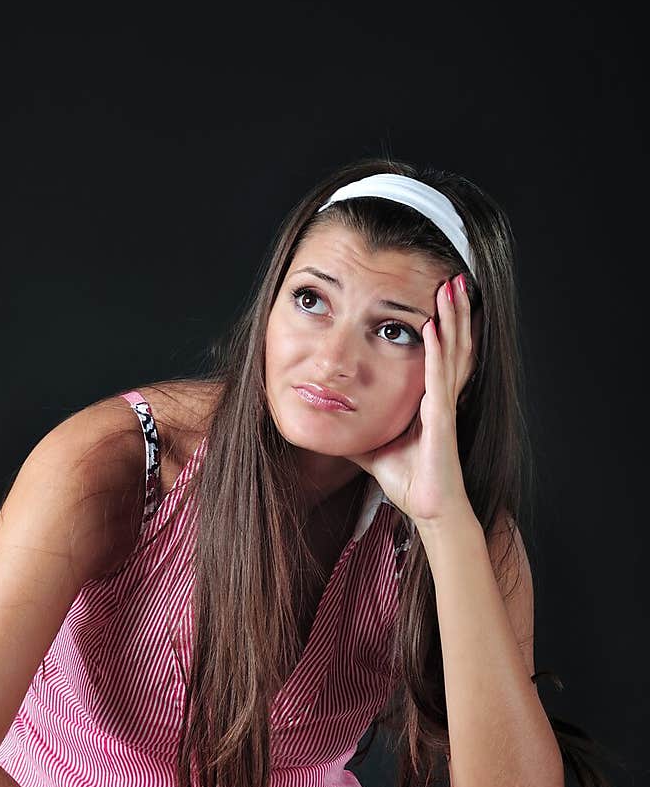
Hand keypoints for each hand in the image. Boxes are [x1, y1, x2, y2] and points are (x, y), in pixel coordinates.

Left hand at [349, 274, 479, 526]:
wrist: (428, 509)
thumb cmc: (408, 481)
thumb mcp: (374, 447)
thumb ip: (359, 431)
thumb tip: (333, 423)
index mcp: (430, 400)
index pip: (439, 352)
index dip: (443, 323)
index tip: (438, 294)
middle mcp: (442, 397)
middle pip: (453, 343)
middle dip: (454, 309)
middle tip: (453, 276)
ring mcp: (445, 407)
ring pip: (452, 352)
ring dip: (452, 318)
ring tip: (452, 287)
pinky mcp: (442, 421)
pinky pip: (438, 379)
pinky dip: (435, 352)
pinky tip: (432, 328)